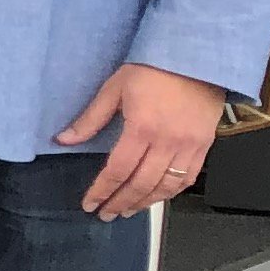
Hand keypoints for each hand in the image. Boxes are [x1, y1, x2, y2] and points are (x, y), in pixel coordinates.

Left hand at [61, 61, 226, 218]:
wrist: (196, 57)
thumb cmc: (155, 69)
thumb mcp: (114, 89)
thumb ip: (90, 119)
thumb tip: (64, 139)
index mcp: (142, 128)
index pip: (118, 171)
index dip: (102, 191)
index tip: (90, 203)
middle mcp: (168, 142)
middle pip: (141, 184)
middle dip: (120, 203)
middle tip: (106, 213)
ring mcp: (189, 146)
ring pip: (166, 187)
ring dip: (144, 203)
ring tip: (128, 210)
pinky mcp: (205, 145)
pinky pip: (188, 178)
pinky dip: (171, 192)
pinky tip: (157, 197)